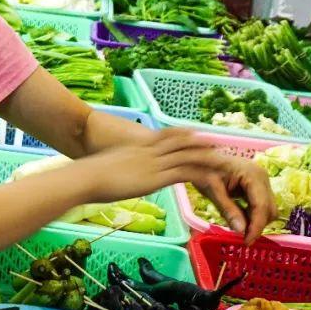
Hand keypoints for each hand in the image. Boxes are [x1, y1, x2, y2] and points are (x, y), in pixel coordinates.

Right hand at [76, 129, 228, 205]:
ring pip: (187, 156)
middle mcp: (148, 151)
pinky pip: (185, 173)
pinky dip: (201, 173)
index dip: (181, 133)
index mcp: (137, 147)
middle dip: (200, 142)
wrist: (86, 176)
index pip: (164, 136)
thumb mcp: (107, 165)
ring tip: (224, 158)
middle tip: (217, 142)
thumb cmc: (89, 175)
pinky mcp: (156, 177)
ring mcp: (153, 163)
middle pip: (180, 143)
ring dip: (207, 157)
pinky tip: (213, 177)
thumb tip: (117, 169)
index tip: (194, 132)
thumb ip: (118, 165)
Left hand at [190, 156, 275, 244]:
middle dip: (257, 225)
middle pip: (269, 210)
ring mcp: (261, 180)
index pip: (261, 207)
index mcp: (253, 175)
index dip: (256, 227)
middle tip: (240, 237)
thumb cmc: (203, 168)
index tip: (246, 242)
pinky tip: (238, 217)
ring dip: (255, 221)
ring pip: (267, 209)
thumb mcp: (212, 190)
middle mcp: (262, 177)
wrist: (198, 155)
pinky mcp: (257, 185)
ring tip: (237, 226)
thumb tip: (241, 231)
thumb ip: (227, 210)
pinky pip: (261, 205)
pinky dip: (252, 214)